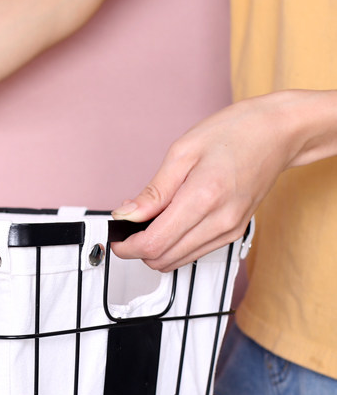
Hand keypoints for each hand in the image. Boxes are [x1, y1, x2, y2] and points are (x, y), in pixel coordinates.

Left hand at [110, 90, 336, 270]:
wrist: (279, 133)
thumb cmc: (235, 133)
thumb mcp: (183, 152)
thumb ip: (153, 191)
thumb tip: (126, 215)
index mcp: (203, 197)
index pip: (154, 243)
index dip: (128, 247)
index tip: (117, 237)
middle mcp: (219, 221)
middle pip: (163, 259)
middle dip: (139, 250)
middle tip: (129, 228)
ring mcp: (229, 231)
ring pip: (178, 261)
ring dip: (156, 250)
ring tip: (150, 222)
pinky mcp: (234, 233)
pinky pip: (194, 253)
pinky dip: (174, 246)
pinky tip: (170, 224)